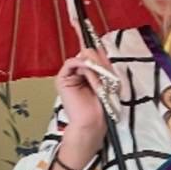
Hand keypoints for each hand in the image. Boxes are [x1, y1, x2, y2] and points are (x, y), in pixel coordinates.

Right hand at [53, 47, 119, 162]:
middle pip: (88, 55)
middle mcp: (80, 72)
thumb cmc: (102, 105)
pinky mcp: (62, 78)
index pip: (95, 56)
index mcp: (91, 73)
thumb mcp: (108, 80)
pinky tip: (89, 74)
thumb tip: (97, 49)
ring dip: (93, 67)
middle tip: (105, 71)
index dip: (101, 54)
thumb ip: (103, 64)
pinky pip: (71, 63)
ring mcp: (71, 75)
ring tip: (98, 80)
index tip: (107, 55)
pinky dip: (82, 65)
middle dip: (98, 61)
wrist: (92, 120)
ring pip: (82, 58)